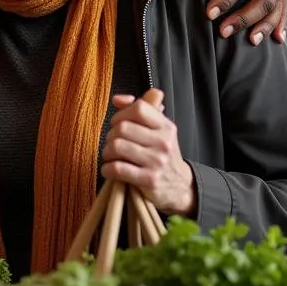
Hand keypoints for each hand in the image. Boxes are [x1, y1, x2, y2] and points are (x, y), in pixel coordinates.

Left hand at [101, 95, 196, 216]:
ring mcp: (157, 162)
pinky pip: (117, 168)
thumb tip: (117, 99)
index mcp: (165, 126)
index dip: (122, 114)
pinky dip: (107, 169)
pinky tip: (110, 170)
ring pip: (117, 147)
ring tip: (111, 156)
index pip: (139, 108)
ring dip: (107, 152)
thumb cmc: (161, 153)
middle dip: (110, 136)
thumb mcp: (157, 129)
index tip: (118, 124)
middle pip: (122, 128)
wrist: (180, 186)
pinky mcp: (149, 180)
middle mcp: (164, 142)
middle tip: (113, 143)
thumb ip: (138, 110)